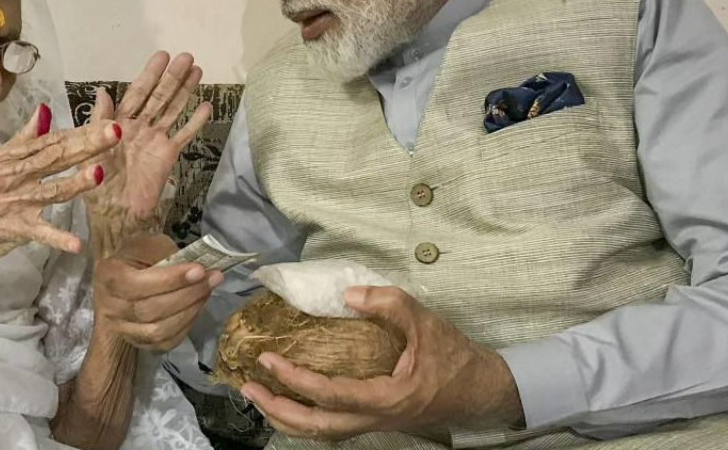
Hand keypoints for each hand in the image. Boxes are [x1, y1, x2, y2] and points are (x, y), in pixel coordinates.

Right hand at [0, 103, 122, 267]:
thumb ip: (24, 138)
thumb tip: (45, 110)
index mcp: (12, 158)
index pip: (52, 141)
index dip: (81, 131)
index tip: (108, 122)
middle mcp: (15, 176)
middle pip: (55, 158)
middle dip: (86, 145)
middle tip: (115, 132)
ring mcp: (16, 202)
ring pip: (51, 190)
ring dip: (76, 184)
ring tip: (100, 173)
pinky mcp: (15, 228)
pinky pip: (39, 233)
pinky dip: (58, 239)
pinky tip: (77, 244)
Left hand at [82, 51, 211, 255]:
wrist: (113, 214)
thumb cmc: (96, 184)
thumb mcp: (90, 149)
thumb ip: (98, 121)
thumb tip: (102, 91)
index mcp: (118, 123)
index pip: (137, 92)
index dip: (149, 74)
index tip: (162, 56)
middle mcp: (139, 127)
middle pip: (159, 97)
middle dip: (172, 77)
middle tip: (187, 57)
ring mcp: (155, 140)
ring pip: (173, 110)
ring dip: (185, 91)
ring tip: (198, 71)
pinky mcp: (167, 156)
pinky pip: (184, 135)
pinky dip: (195, 122)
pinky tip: (206, 106)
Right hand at [93, 234, 221, 351]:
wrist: (125, 279)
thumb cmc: (138, 258)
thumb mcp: (147, 245)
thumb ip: (164, 253)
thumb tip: (194, 266)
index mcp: (108, 277)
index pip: (136, 284)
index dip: (170, 280)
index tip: (199, 270)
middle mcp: (110, 308)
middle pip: (149, 310)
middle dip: (187, 294)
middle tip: (212, 279)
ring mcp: (122, 329)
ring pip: (158, 331)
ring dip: (189, 311)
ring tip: (207, 291)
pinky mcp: (138, 342)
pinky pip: (165, 343)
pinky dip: (185, 326)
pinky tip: (197, 307)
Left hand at [240, 286, 522, 440]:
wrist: (479, 388)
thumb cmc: (454, 356)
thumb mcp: (426, 321)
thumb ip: (390, 303)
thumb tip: (347, 293)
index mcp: (386, 398)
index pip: (330, 395)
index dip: (295, 380)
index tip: (268, 360)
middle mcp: (375, 419)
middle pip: (316, 428)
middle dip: (278, 410)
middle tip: (247, 386)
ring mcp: (374, 424)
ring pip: (321, 434)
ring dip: (286, 417)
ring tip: (258, 396)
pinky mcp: (374, 420)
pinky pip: (331, 427)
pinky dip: (304, 417)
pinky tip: (289, 401)